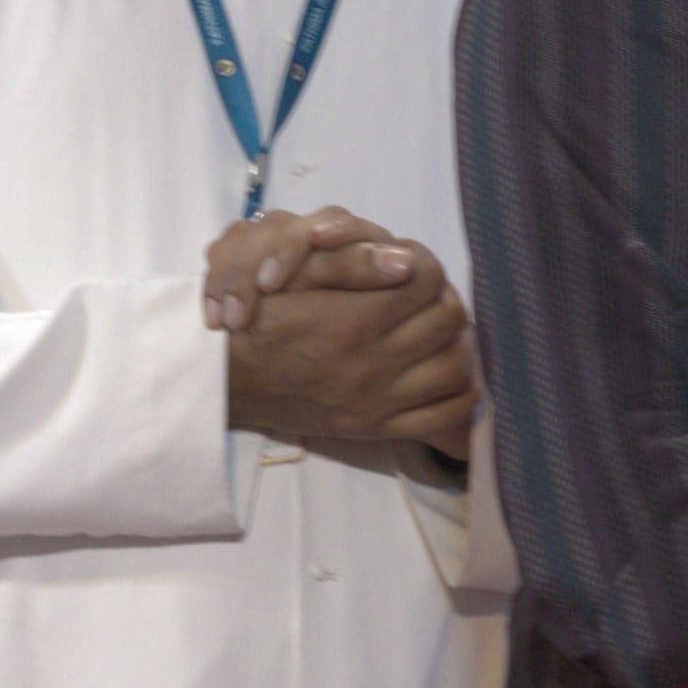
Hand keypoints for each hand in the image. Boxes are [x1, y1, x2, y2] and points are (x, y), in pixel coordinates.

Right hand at [206, 210, 477, 451]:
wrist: (226, 382)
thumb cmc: (257, 322)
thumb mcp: (291, 279)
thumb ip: (349, 263)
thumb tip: (407, 259)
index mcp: (351, 321)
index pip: (427, 279)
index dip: (425, 264)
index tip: (411, 266)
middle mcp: (371, 363)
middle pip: (448, 319)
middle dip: (444, 298)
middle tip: (427, 296)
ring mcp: (378, 401)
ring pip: (456, 367)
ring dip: (457, 342)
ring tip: (438, 332)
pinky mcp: (378, 428)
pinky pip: (445, 417)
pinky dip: (460, 393)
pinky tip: (446, 374)